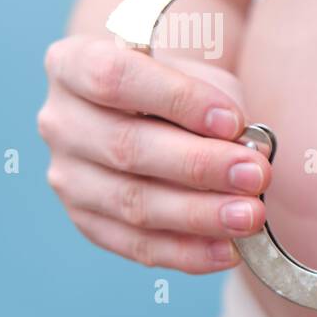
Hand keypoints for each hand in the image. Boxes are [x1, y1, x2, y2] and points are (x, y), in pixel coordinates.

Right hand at [38, 35, 270, 272]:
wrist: (146, 114)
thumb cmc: (176, 88)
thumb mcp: (196, 75)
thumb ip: (217, 104)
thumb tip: (248, 151)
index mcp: (74, 65)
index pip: (116, 78)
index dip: (178, 100)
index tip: (233, 121)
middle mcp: (61, 121)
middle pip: (126, 147)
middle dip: (200, 165)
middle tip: (256, 175)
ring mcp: (67, 176)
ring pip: (132, 202)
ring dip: (198, 214)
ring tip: (250, 216)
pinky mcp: (87, 220)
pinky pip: (136, 244)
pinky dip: (187, 252)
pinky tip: (228, 250)